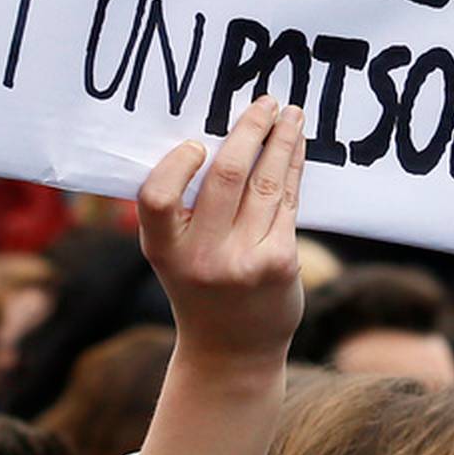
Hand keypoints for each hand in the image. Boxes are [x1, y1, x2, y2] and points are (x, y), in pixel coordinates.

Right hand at [133, 100, 305, 454]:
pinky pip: (287, 201)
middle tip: (264, 101)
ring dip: (281, 140)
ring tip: (290, 113)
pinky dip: (293, 168)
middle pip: (224, 176)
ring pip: (265, 182)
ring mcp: (243, 260)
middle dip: (248, 130)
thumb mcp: (173, 255)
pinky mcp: (279, 262)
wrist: (233, 352)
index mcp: (164, 249)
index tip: (198, 142)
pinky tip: (297, 147)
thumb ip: (181, 210)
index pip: (156, 198)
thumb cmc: (200, 287)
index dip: (177, 165)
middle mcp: (201, 256)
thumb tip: (209, 134)